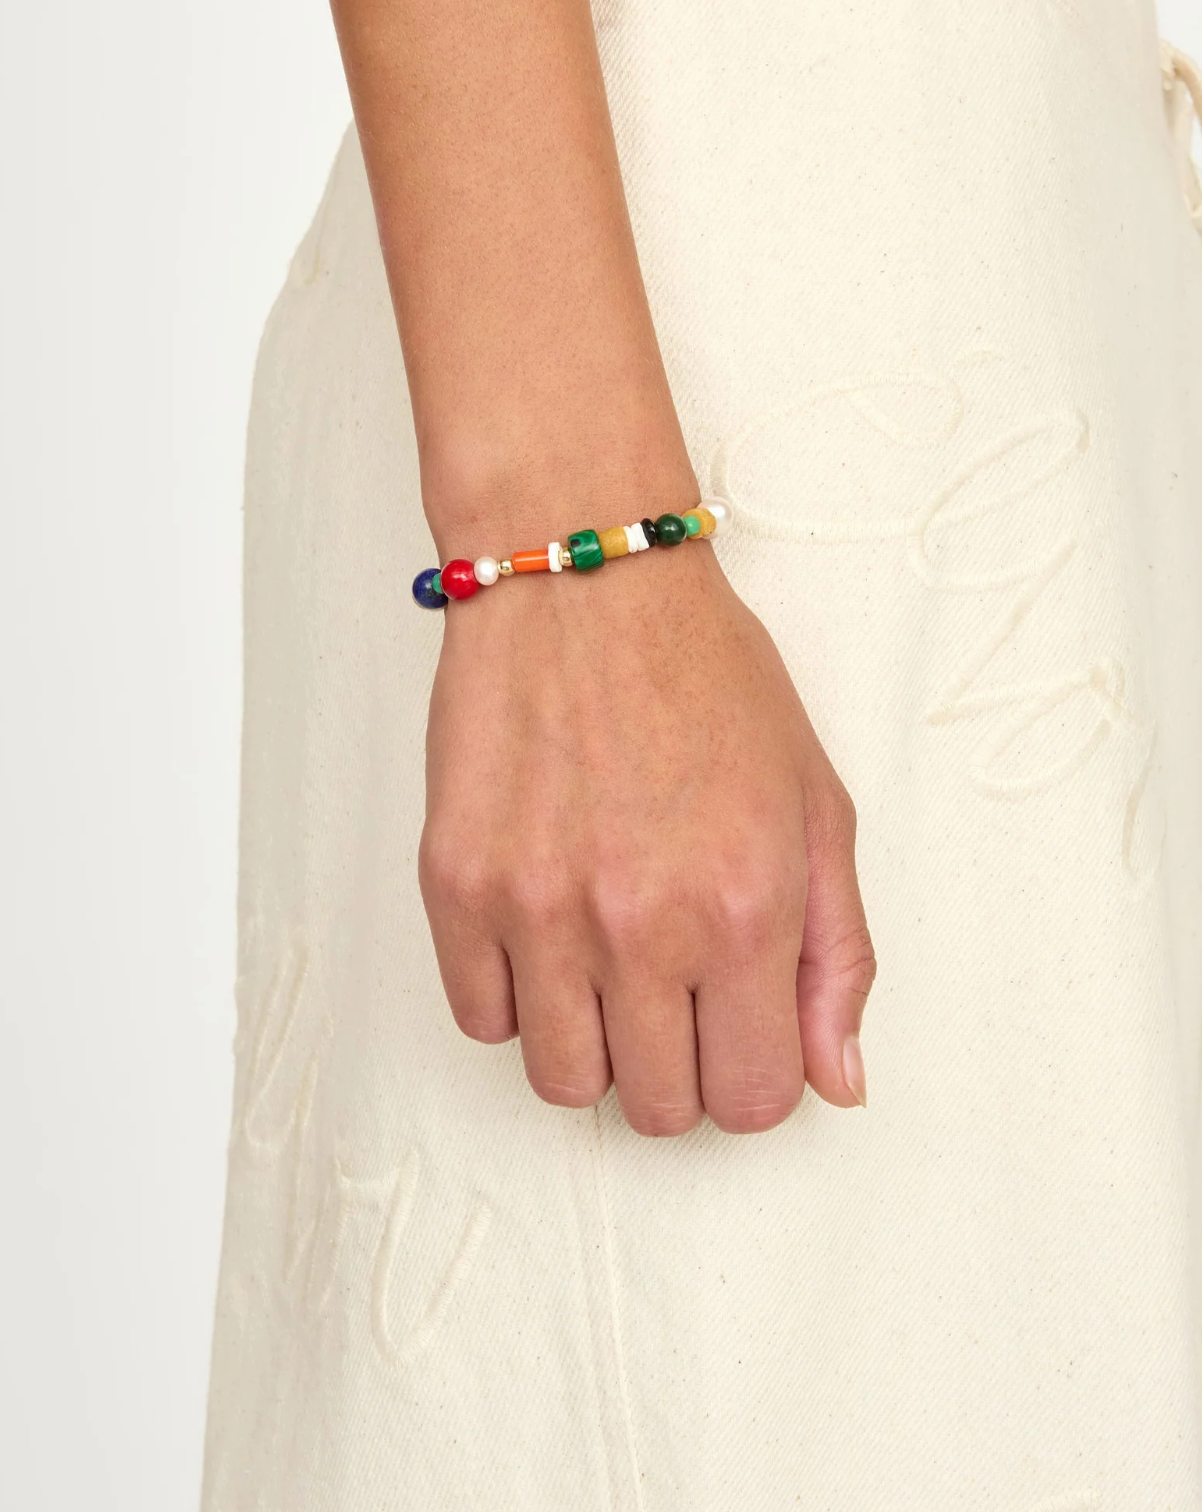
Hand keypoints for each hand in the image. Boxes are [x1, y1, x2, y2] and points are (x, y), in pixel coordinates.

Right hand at [419, 535, 875, 1134]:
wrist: (584, 586)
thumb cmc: (707, 681)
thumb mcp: (816, 808)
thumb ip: (839, 957)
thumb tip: (839, 1081)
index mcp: (746, 909)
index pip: (756, 1099)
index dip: (753, 1076)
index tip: (736, 1031)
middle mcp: (641, 925)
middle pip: (662, 1108)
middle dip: (680, 1067)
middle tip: (674, 989)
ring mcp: (538, 910)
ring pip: (564, 1081)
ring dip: (596, 1044)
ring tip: (606, 963)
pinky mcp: (457, 885)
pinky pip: (482, 1020)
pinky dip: (517, 998)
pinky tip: (546, 933)